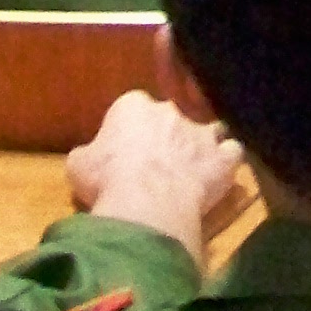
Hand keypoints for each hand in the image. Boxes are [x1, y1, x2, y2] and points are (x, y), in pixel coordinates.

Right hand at [67, 91, 247, 257]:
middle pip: (171, 115)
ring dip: (203, 143)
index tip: (125, 149)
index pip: (132, 107)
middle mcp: (170, 111)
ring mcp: (200, 133)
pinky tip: (223, 173)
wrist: (145, 204)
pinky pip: (232, 152)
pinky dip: (228, 161)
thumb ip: (86, 156)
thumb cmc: (106, 181)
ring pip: (209, 128)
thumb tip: (86, 159)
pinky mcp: (222, 158)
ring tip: (196, 164)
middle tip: (157, 162)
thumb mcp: (78, 167)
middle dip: (167, 134)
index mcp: (133, 107)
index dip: (129, 129)